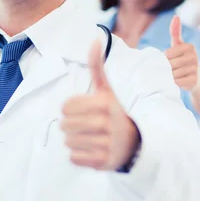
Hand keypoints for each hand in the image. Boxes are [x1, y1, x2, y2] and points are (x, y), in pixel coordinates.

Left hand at [60, 39, 140, 170]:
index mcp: (105, 103)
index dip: (69, 110)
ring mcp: (107, 144)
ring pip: (69, 142)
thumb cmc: (114, 112)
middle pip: (64, 125)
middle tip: (85, 126)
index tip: (82, 111)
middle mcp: (107, 123)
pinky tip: (91, 150)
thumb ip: (98, 67)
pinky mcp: (104, 161)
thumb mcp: (108, 90)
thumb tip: (96, 39)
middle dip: (71, 126)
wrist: (135, 143)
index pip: (65, 107)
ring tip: (89, 137)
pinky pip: (74, 158)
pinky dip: (78, 156)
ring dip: (74, 141)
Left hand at [165, 15, 199, 91]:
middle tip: (172, 70)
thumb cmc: (184, 59)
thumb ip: (175, 32)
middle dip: (167, 68)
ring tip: (175, 75)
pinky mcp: (194, 81)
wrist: (198, 79)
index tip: (171, 60)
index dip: (165, 59)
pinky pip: (177, 82)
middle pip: (170, 64)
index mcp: (190, 47)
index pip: (168, 54)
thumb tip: (176, 16)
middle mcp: (195, 57)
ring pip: (173, 73)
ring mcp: (196, 69)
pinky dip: (174, 83)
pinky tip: (178, 81)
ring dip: (170, 76)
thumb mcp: (179, 45)